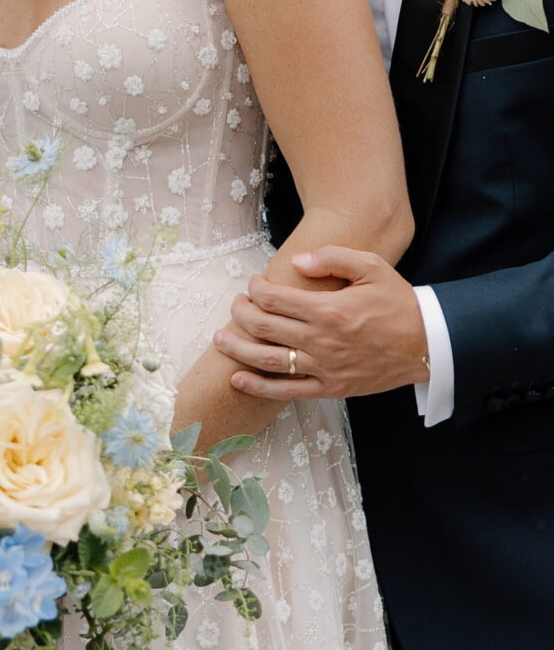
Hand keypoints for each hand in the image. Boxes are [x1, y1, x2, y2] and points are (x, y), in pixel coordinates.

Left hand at [213, 245, 429, 399]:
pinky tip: (239, 379)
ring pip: (268, 360)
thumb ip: (332, 258)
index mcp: (328, 309)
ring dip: (237, 349)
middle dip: (241, 313)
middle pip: (263, 327)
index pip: (274, 298)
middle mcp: (321, 340)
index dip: (255, 289)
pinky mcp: (331, 388)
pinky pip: (288, 391)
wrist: (428, 343)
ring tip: (220, 339)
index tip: (253, 284)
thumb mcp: (371, 266)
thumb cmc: (398, 301)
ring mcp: (324, 367)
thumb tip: (296, 261)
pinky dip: (260, 387)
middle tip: (235, 305)